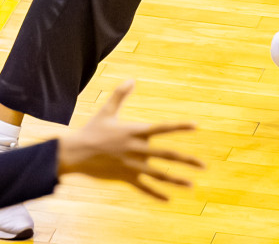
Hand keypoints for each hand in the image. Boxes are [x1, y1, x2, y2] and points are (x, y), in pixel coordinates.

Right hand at [56, 81, 201, 200]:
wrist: (76, 153)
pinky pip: (144, 188)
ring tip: (192, 184)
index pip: (162, 128)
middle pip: (166, 155)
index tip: (196, 126)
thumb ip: (120, 95)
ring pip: (158, 174)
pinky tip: (168, 199)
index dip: (179, 126)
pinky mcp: (125, 178)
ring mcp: (132, 165)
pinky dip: (156, 194)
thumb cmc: (92, 130)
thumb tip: (131, 79)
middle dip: (186, 160)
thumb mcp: (107, 111)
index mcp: (135, 131)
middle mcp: (136, 149)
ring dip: (176, 180)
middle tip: (203, 165)